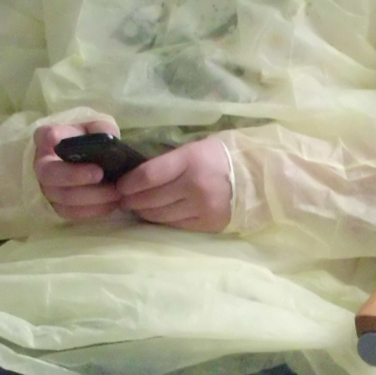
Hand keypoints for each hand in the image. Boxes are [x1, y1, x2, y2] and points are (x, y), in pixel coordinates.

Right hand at [33, 111, 122, 222]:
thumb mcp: (99, 127)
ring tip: (115, 192)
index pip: (45, 136)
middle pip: (49, 174)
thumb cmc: (91, 140)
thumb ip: (103, 129)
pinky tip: (111, 205)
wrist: (93, 162)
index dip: (50, 140)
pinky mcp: (56, 206)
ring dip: (91, 197)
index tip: (57, 140)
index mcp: (47, 138)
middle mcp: (41, 164)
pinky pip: (71, 213)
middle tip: (100, 173)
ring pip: (62, 197)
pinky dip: (92, 210)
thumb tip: (106, 139)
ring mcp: (46, 188)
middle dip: (74, 176)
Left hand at [116, 138, 231, 232]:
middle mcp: (194, 186)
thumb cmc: (219, 158)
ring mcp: (201, 208)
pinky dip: (162, 221)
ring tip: (136, 208)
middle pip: (151, 199)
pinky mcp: (207, 224)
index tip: (119, 186)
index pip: (149, 175)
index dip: (129, 183)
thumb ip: (168, 162)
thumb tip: (138, 176)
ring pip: (160, 216)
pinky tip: (156, 216)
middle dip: (131, 200)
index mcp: (190, 161)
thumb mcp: (194, 149)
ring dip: (143, 213)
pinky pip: (175, 225)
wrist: (255, 177)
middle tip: (123, 200)